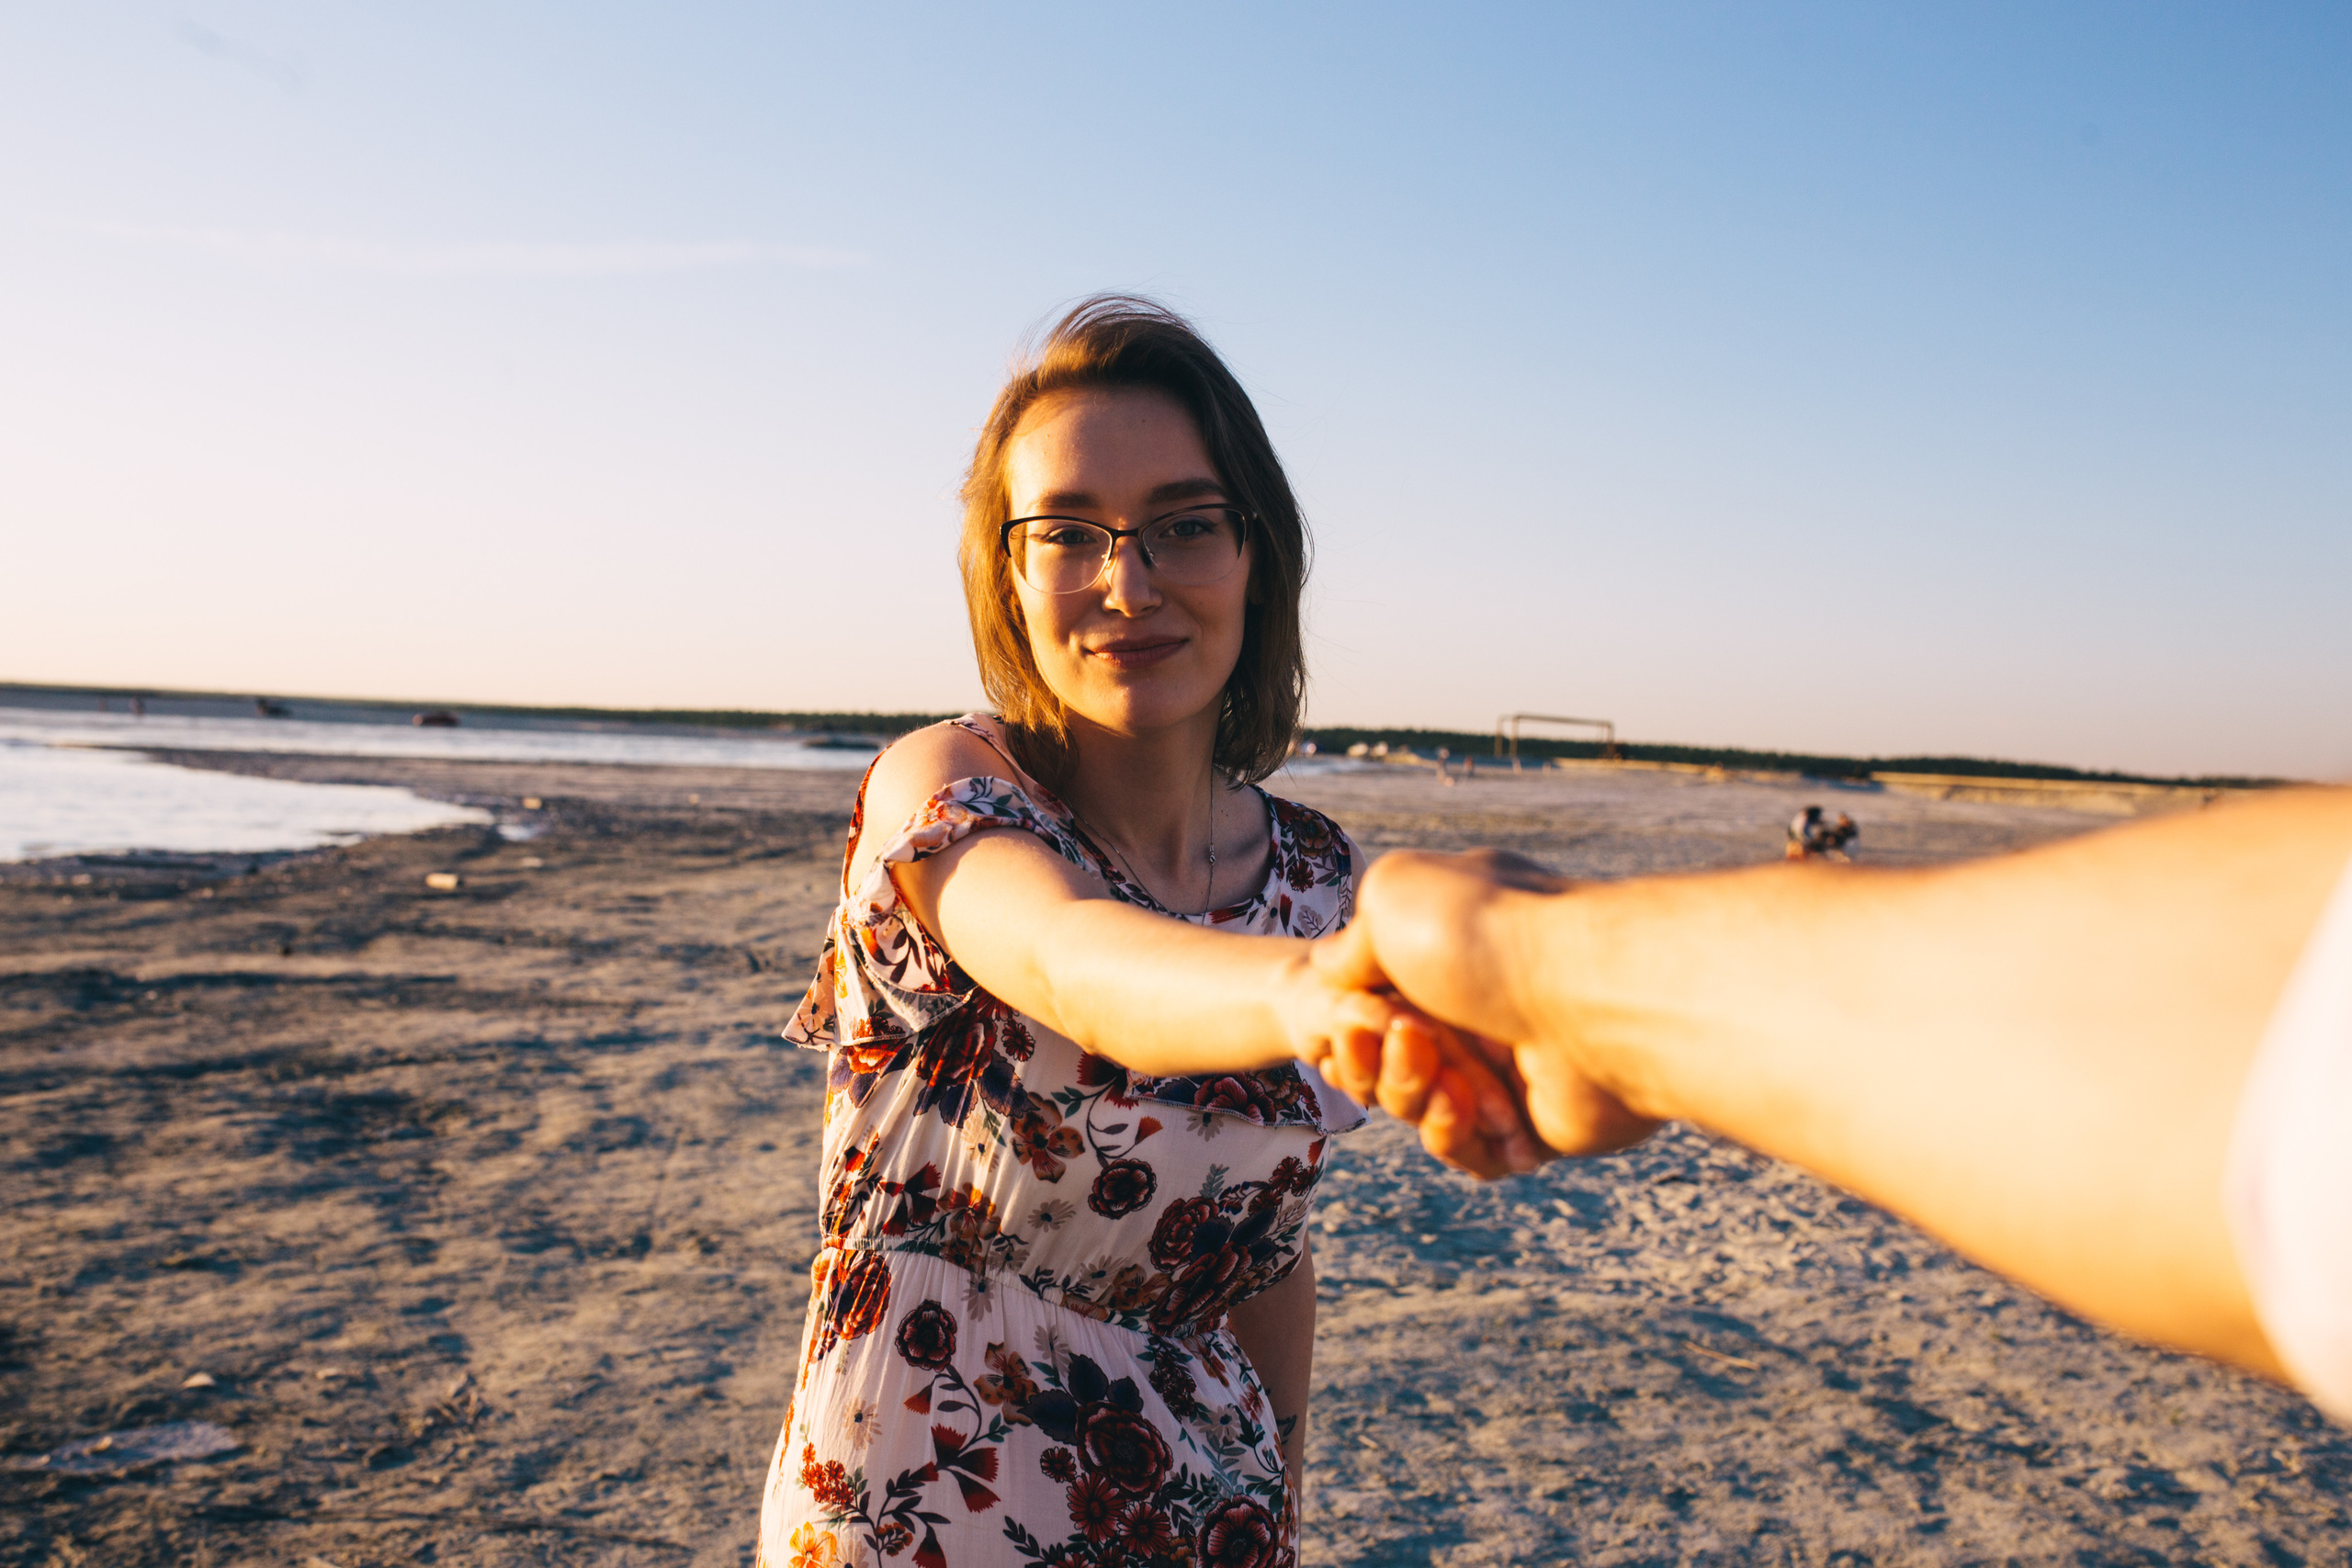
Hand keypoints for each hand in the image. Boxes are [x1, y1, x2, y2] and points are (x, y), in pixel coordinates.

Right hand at [1314, 850, 1661, 1172]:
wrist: (1592, 997)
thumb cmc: (1489, 935)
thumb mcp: (1395, 894)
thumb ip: (1354, 939)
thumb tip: (1339, 974)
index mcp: (1452, 952)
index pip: (1376, 1004)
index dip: (1349, 1023)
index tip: (1347, 1020)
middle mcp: (1482, 1007)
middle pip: (1391, 1062)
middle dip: (1377, 1062)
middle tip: (1404, 1038)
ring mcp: (1512, 1067)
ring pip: (1423, 1109)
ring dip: (1413, 1097)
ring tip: (1448, 1080)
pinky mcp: (1540, 1126)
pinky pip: (1473, 1152)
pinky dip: (1455, 1137)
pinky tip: (1466, 1110)